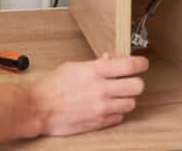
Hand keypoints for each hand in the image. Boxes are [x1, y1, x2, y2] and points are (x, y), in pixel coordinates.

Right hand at [30, 54, 148, 135]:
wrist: (39, 108)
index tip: (142, 64)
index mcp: (94, 71)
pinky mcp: (99, 122)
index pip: (129, 65)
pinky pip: (119, 117)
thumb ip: (95, 64)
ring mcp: (101, 107)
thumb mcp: (73, 67)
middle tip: (130, 81)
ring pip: (131, 103)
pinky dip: (116, 112)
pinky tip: (107, 107)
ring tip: (116, 96)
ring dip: (126, 99)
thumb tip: (110, 60)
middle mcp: (101, 89)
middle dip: (135, 83)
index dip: (141, 64)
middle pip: (137, 86)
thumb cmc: (51, 86)